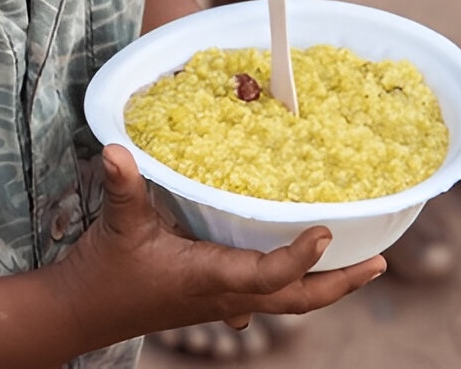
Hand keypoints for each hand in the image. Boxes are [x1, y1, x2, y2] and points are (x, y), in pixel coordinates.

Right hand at [56, 145, 385, 346]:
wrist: (81, 313)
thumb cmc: (104, 272)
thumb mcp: (118, 224)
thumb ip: (124, 184)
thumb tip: (117, 147)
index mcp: (210, 278)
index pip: (270, 276)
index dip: (301, 258)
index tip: (328, 232)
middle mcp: (225, 295)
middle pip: (297, 301)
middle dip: (340, 285)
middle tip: (379, 263)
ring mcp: (221, 302)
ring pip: (286, 302)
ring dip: (324, 287)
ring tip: (359, 265)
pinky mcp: (213, 299)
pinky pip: (266, 298)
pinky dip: (292, 286)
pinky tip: (298, 270)